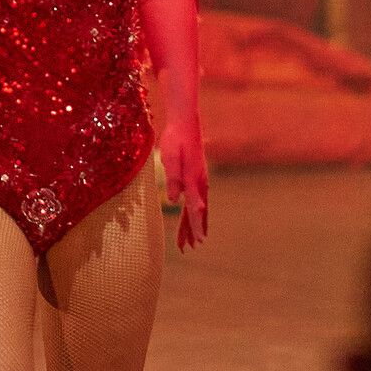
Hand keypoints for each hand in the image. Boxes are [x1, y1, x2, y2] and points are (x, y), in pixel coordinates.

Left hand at [159, 121, 208, 251]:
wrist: (185, 122)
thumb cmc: (175, 138)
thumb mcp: (170, 157)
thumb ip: (173, 179)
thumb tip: (173, 200)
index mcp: (193, 179)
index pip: (194, 207)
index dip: (195, 225)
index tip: (199, 240)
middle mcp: (200, 182)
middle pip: (198, 211)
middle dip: (194, 230)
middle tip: (191, 247)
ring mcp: (200, 179)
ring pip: (198, 207)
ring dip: (194, 224)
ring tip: (190, 241)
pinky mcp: (196, 176)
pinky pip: (196, 198)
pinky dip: (193, 211)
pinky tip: (193, 218)